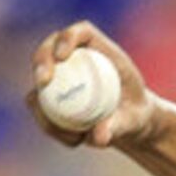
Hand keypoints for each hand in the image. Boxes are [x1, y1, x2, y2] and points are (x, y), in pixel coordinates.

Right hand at [27, 21, 158, 151]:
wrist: (128, 125)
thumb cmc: (136, 115)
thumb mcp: (135, 121)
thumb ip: (119, 125)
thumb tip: (98, 137)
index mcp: (101, 50)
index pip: (81, 33)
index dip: (67, 38)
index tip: (62, 56)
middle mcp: (76, 58)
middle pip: (50, 47)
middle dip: (41, 60)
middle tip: (43, 82)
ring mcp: (61, 76)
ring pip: (39, 81)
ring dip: (43, 105)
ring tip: (73, 135)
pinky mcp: (51, 97)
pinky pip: (40, 108)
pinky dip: (51, 126)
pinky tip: (74, 142)